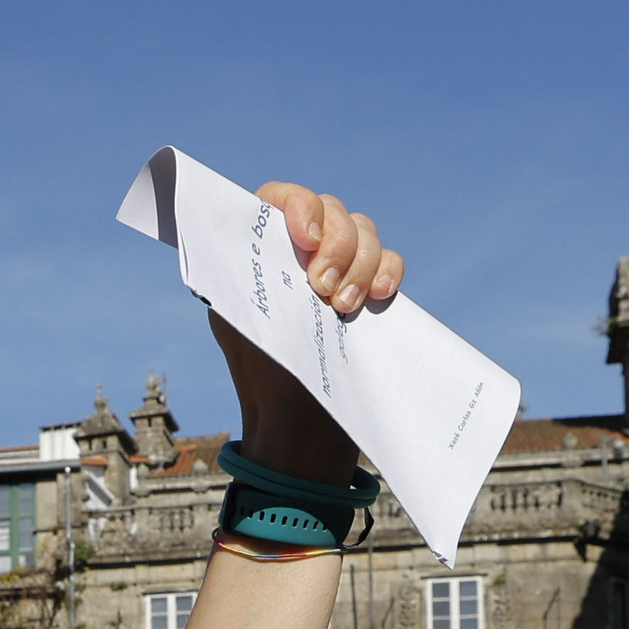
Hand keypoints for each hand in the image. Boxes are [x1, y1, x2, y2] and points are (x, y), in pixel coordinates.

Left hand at [205, 186, 400, 482]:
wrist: (303, 429)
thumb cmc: (262, 378)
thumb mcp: (240, 321)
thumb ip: (244, 271)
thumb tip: (244, 227)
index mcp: (262, 254)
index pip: (278, 199)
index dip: (296, 204)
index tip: (305, 238)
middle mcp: (300, 255)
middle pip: (330, 210)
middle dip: (335, 243)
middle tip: (322, 291)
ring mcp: (338, 270)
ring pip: (364, 231)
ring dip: (359, 263)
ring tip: (343, 309)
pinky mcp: (368, 293)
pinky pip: (389, 260)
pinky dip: (387, 271)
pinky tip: (377, 298)